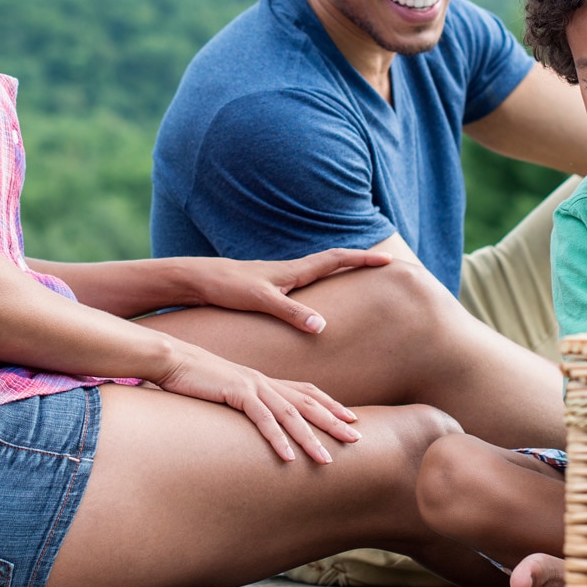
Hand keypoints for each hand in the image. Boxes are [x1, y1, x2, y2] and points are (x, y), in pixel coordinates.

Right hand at [153, 340, 361, 463]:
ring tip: (327, 460)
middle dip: (333, 421)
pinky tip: (289, 456)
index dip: (330, 403)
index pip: (306, 390)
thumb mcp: (223, 390)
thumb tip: (247, 418)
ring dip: (310, 438)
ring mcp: (252, 385)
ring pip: (291, 415)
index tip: (350, 417)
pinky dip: (277, 439)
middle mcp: (263, 381)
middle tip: (357, 438)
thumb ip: (239, 401)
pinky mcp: (236, 392)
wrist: (172, 358)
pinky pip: (262, 419)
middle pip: (308, 402)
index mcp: (263, 380)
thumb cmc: (193, 377)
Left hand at [179, 248, 392, 333]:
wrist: (198, 280)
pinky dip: (321, 283)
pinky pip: (305, 282)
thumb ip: (292, 313)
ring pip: (319, 270)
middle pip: (333, 261)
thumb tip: (323, 326)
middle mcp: (290, 271)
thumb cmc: (227, 288)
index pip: (336, 260)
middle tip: (384, 264)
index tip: (388, 260)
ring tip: (361, 277)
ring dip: (341, 269)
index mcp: (293, 271)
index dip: (362, 260)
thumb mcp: (262, 302)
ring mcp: (280, 278)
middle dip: (359, 262)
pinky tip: (319, 296)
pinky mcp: (270, 287)